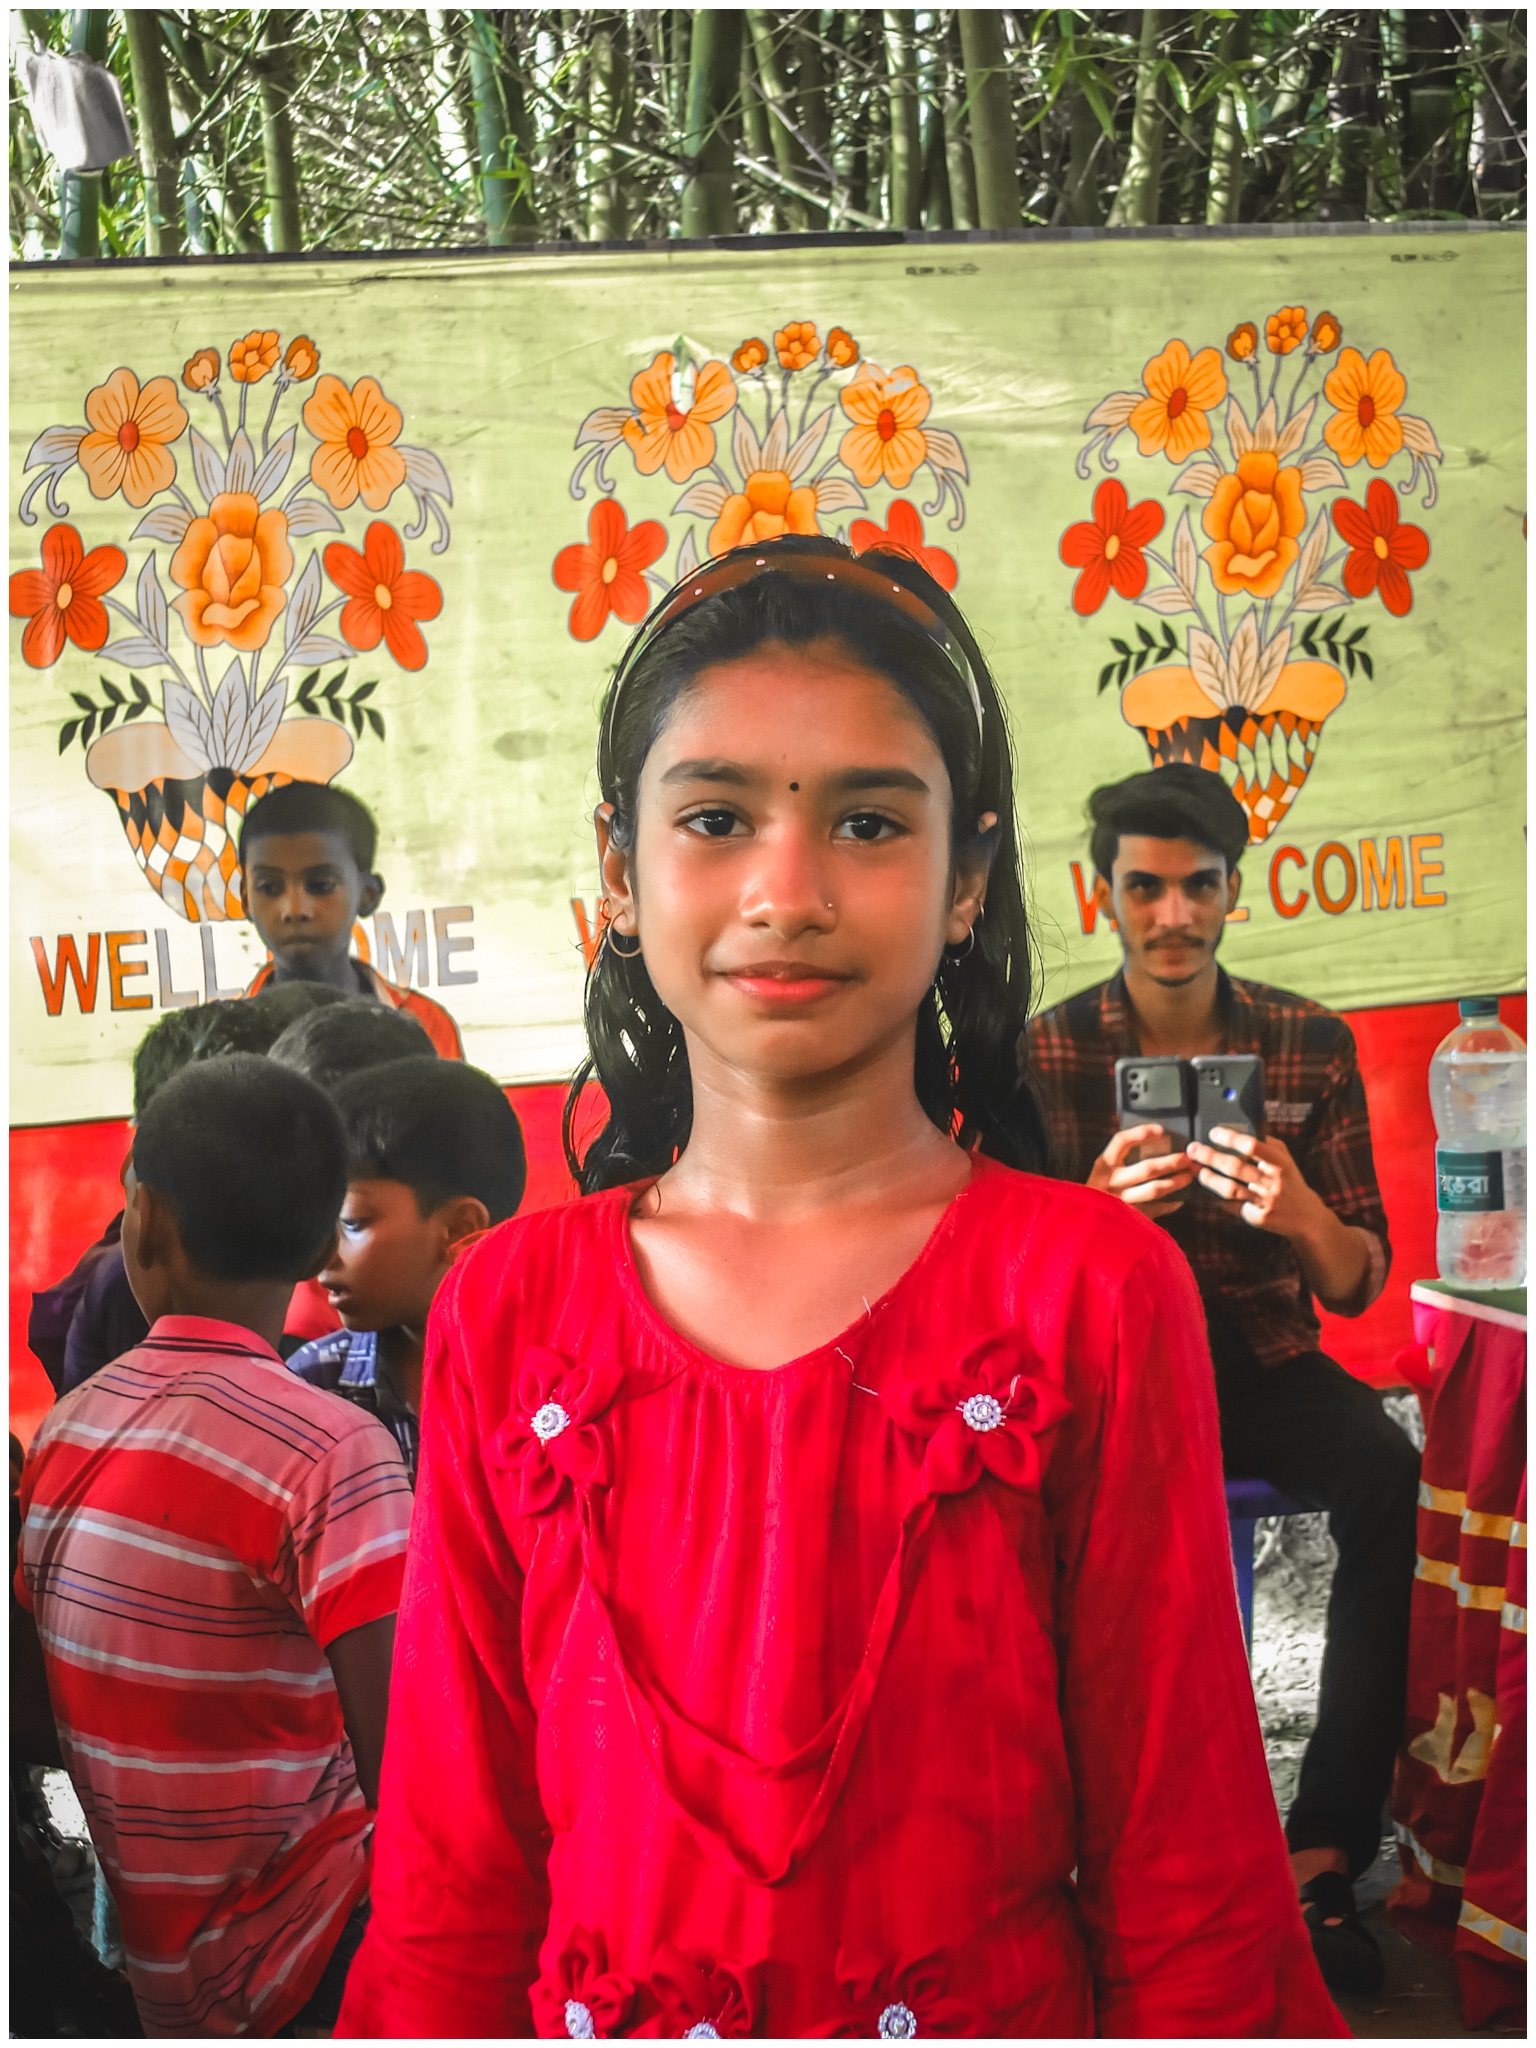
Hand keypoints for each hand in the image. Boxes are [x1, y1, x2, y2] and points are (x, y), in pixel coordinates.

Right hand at [1088, 1124, 1196, 1219]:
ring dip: (1175, 1182)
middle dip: (1172, 1162)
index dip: (1142, 1133)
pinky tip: (1180, 1200)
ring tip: (1189, 1176)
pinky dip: (1170, 1204)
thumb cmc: (1094, 1193)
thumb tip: (1154, 1144)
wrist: (1081, 1224)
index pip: (1122, 1141)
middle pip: (1147, 1168)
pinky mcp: (1128, 1217)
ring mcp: (1120, 1201)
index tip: (1162, 1131)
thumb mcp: (1100, 1173)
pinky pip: (1155, 1209)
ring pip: (1154, 1189)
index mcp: (1103, 1165)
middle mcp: (1111, 1182)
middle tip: (1188, 1158)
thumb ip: (1119, 1161)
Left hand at [1185, 1128, 1323, 1236]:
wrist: (1307, 1217)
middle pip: (1236, 1167)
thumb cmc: (1290, 1182)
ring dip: (1210, 1179)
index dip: (1231, 1138)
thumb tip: (1242, 1129)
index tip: (1213, 1133)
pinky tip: (1207, 1191)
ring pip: (1231, 1189)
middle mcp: (1273, 1182)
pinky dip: (1219, 1199)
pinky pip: (1233, 1207)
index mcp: (1280, 1163)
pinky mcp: (1258, 1217)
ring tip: (1196, 1170)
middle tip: (1193, 1149)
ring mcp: (1265, 1201)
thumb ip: (1267, 1144)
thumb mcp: (1286, 1159)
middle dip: (1210, 1157)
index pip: (1253, 1146)